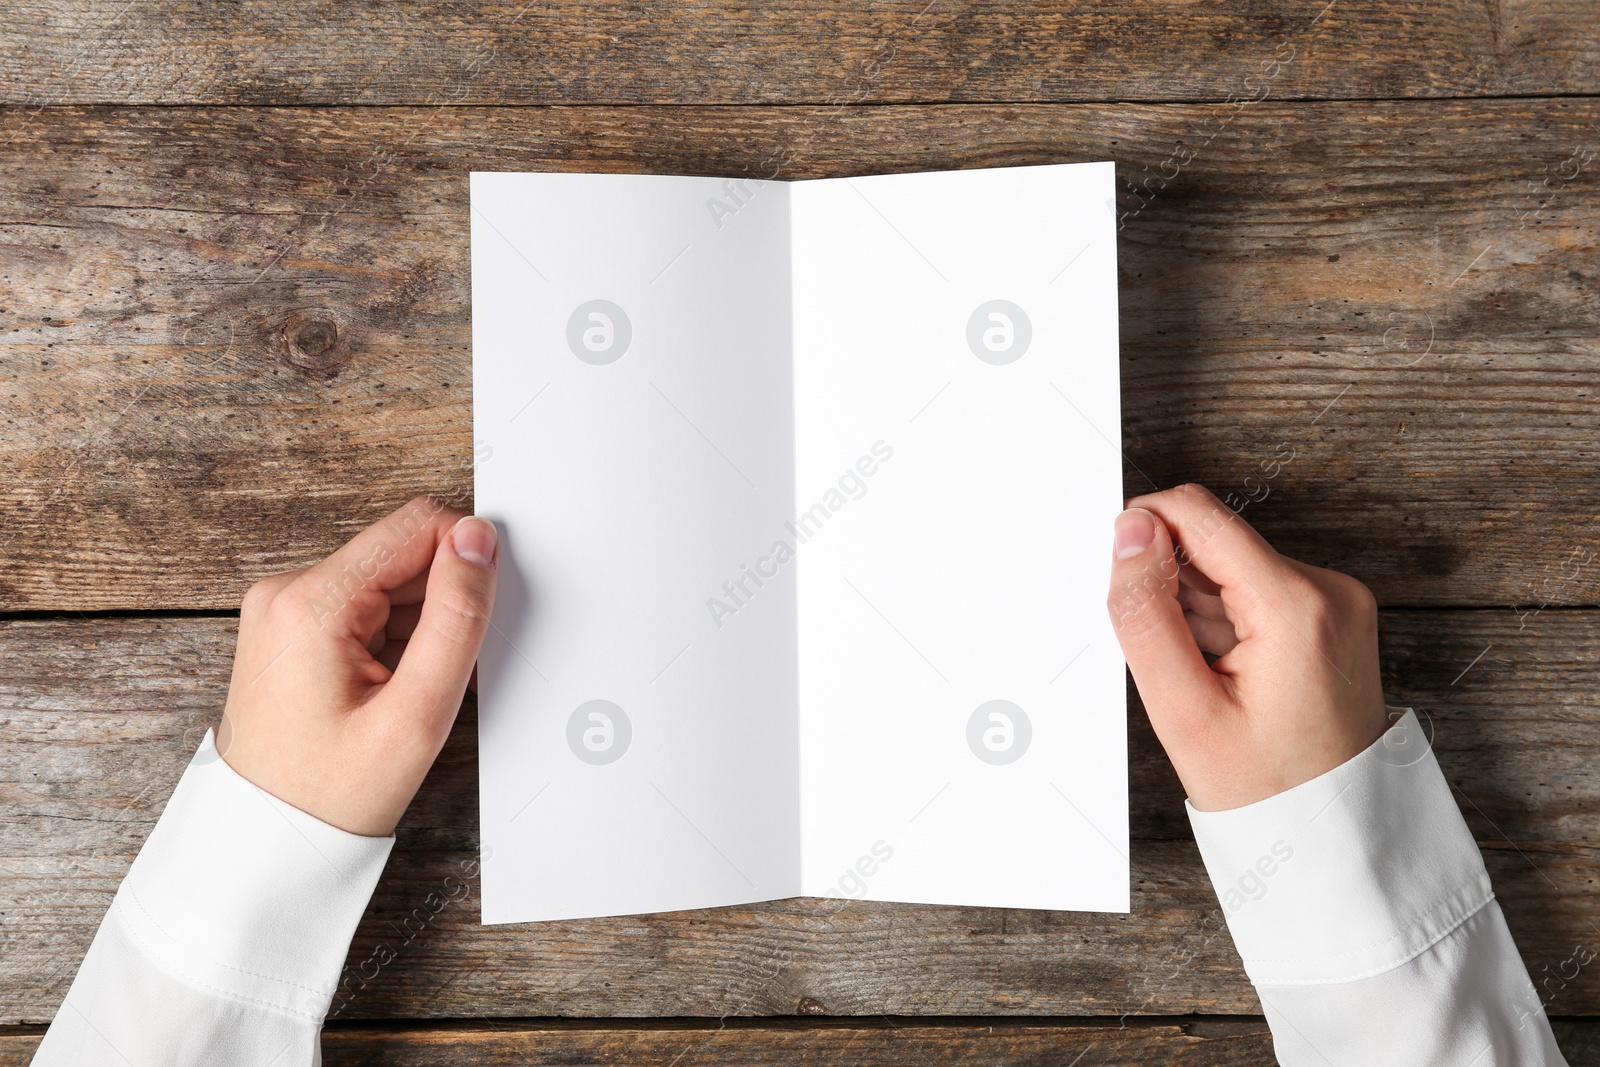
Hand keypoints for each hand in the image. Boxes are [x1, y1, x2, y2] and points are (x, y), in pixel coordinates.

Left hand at [216, 497, 499, 835]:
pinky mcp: (292, 628)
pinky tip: (394, 689)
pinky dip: (397, 640)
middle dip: (442, 602)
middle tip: (440, 674)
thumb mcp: (416, 714)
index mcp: (309, 602)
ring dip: (421, 627)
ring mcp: (284, 609)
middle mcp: (286, 591)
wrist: (265, 844)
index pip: (417, 525)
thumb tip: (479, 541)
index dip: (466, 560)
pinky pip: (367, 608)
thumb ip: (457, 618)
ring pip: (391, 582)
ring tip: (411, 692)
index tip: (476, 620)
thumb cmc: (329, 795)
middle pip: (403, 553)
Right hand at [1105, 484, 1389, 810]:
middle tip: (1171, 658)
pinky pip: (1256, 591)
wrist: (1336, 837)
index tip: (1122, 584)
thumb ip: (1147, 614)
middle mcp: (1329, 589)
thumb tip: (1130, 532)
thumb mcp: (1184, 710)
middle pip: (1215, 541)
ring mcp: (1336, 602)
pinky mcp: (1332, 616)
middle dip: (1172, 583)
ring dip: (1197, 607)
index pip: (1199, 515)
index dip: (1144, 531)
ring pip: (1231, 567)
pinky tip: (1223, 674)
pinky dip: (1224, 621)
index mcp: (1297, 605)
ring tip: (1203, 677)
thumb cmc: (1266, 789)